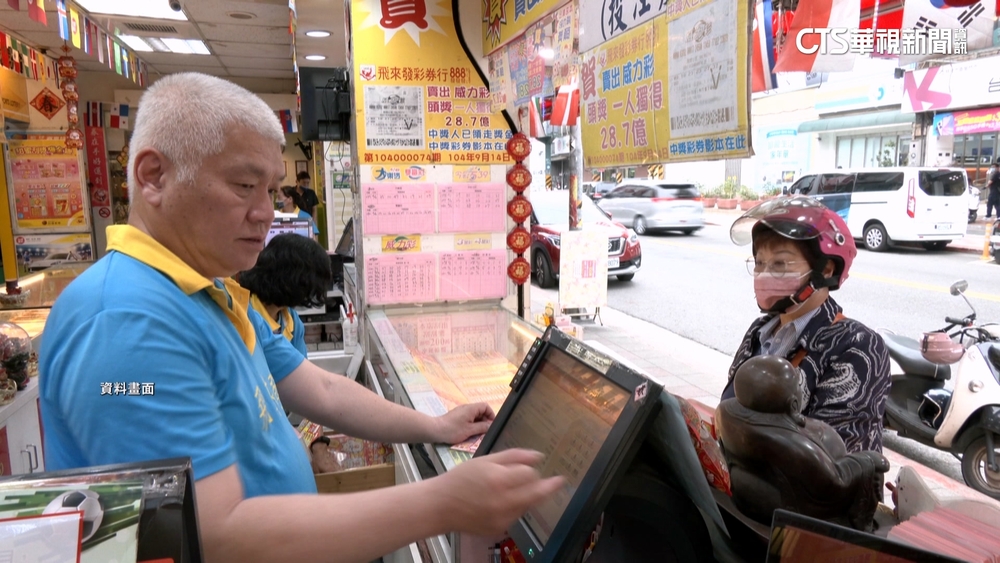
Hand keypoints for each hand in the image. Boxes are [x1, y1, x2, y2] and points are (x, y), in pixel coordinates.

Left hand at [433, 402, 494, 444]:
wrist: (435, 430)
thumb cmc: (453, 430)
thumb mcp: (470, 430)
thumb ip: (482, 427)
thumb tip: (491, 426)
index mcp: (471, 408)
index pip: (485, 406)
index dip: (491, 414)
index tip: (492, 424)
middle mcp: (466, 408)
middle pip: (480, 411)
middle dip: (485, 420)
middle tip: (485, 431)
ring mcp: (461, 412)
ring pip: (474, 415)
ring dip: (478, 423)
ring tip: (478, 433)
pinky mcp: (457, 416)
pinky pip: (468, 418)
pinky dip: (471, 424)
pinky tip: (470, 432)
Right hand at [433, 449, 565, 535]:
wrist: (441, 506)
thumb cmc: (461, 479)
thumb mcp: (486, 460)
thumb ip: (514, 456)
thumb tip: (538, 456)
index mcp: (499, 480)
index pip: (530, 474)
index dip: (531, 469)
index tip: (535, 467)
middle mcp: (503, 502)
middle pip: (538, 493)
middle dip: (549, 487)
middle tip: (560, 481)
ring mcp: (502, 518)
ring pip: (528, 505)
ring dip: (528, 496)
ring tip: (513, 489)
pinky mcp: (499, 529)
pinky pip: (516, 516)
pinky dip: (515, 507)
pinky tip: (501, 501)